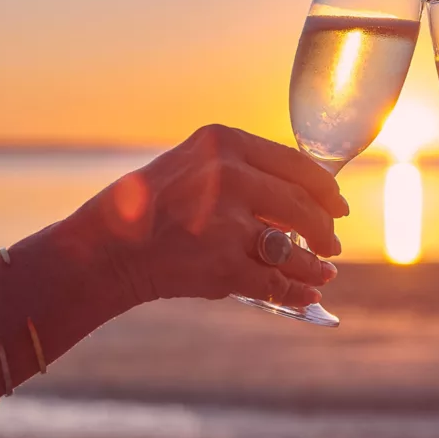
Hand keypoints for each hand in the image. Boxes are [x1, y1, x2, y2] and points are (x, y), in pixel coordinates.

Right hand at [65, 124, 347, 307]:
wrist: (101, 249)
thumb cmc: (144, 207)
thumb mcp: (190, 165)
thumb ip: (238, 170)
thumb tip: (297, 195)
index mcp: (222, 142)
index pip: (295, 163)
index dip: (325, 188)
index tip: (337, 203)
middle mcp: (228, 174)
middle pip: (301, 205)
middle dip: (324, 230)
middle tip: (332, 244)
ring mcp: (226, 221)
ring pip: (292, 248)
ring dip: (314, 265)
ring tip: (324, 273)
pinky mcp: (222, 264)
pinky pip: (274, 282)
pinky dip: (295, 292)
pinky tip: (307, 295)